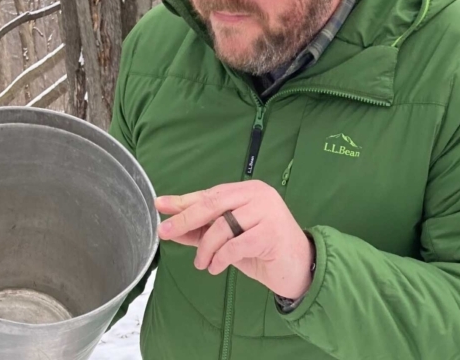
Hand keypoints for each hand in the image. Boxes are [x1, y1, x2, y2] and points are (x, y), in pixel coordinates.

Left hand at [156, 181, 313, 299]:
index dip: (183, 201)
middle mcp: (258, 195)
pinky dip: (220, 258)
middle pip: (213, 203)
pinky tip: (216, 267)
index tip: (160, 205)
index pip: (210, 194)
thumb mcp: (229, 239)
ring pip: (222, 227)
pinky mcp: (270, 233)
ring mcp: (267, 212)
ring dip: (205, 249)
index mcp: (248, 190)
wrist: (299, 268)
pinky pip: (234, 245)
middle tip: (166, 232)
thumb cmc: (263, 250)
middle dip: (186, 219)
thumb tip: (172, 228)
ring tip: (203, 264)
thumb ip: (203, 230)